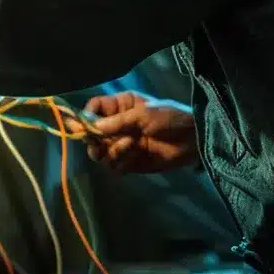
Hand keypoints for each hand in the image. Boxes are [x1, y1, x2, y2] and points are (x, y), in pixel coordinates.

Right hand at [83, 92, 197, 172]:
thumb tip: (89, 127)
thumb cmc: (170, 118)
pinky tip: (137, 155)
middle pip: (89, 134)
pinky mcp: (128, 162)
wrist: (193, 140)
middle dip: (93, 140)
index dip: (84, 117)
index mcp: (119, 107)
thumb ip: (116, 122)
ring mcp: (121, 145)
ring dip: (111, 151)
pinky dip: (122, 162)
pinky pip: (113, 166)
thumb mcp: (144, 114)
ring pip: (99, 153)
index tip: (81, 126)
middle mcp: (115, 125)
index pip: (92, 109)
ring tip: (131, 145)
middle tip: (102, 142)